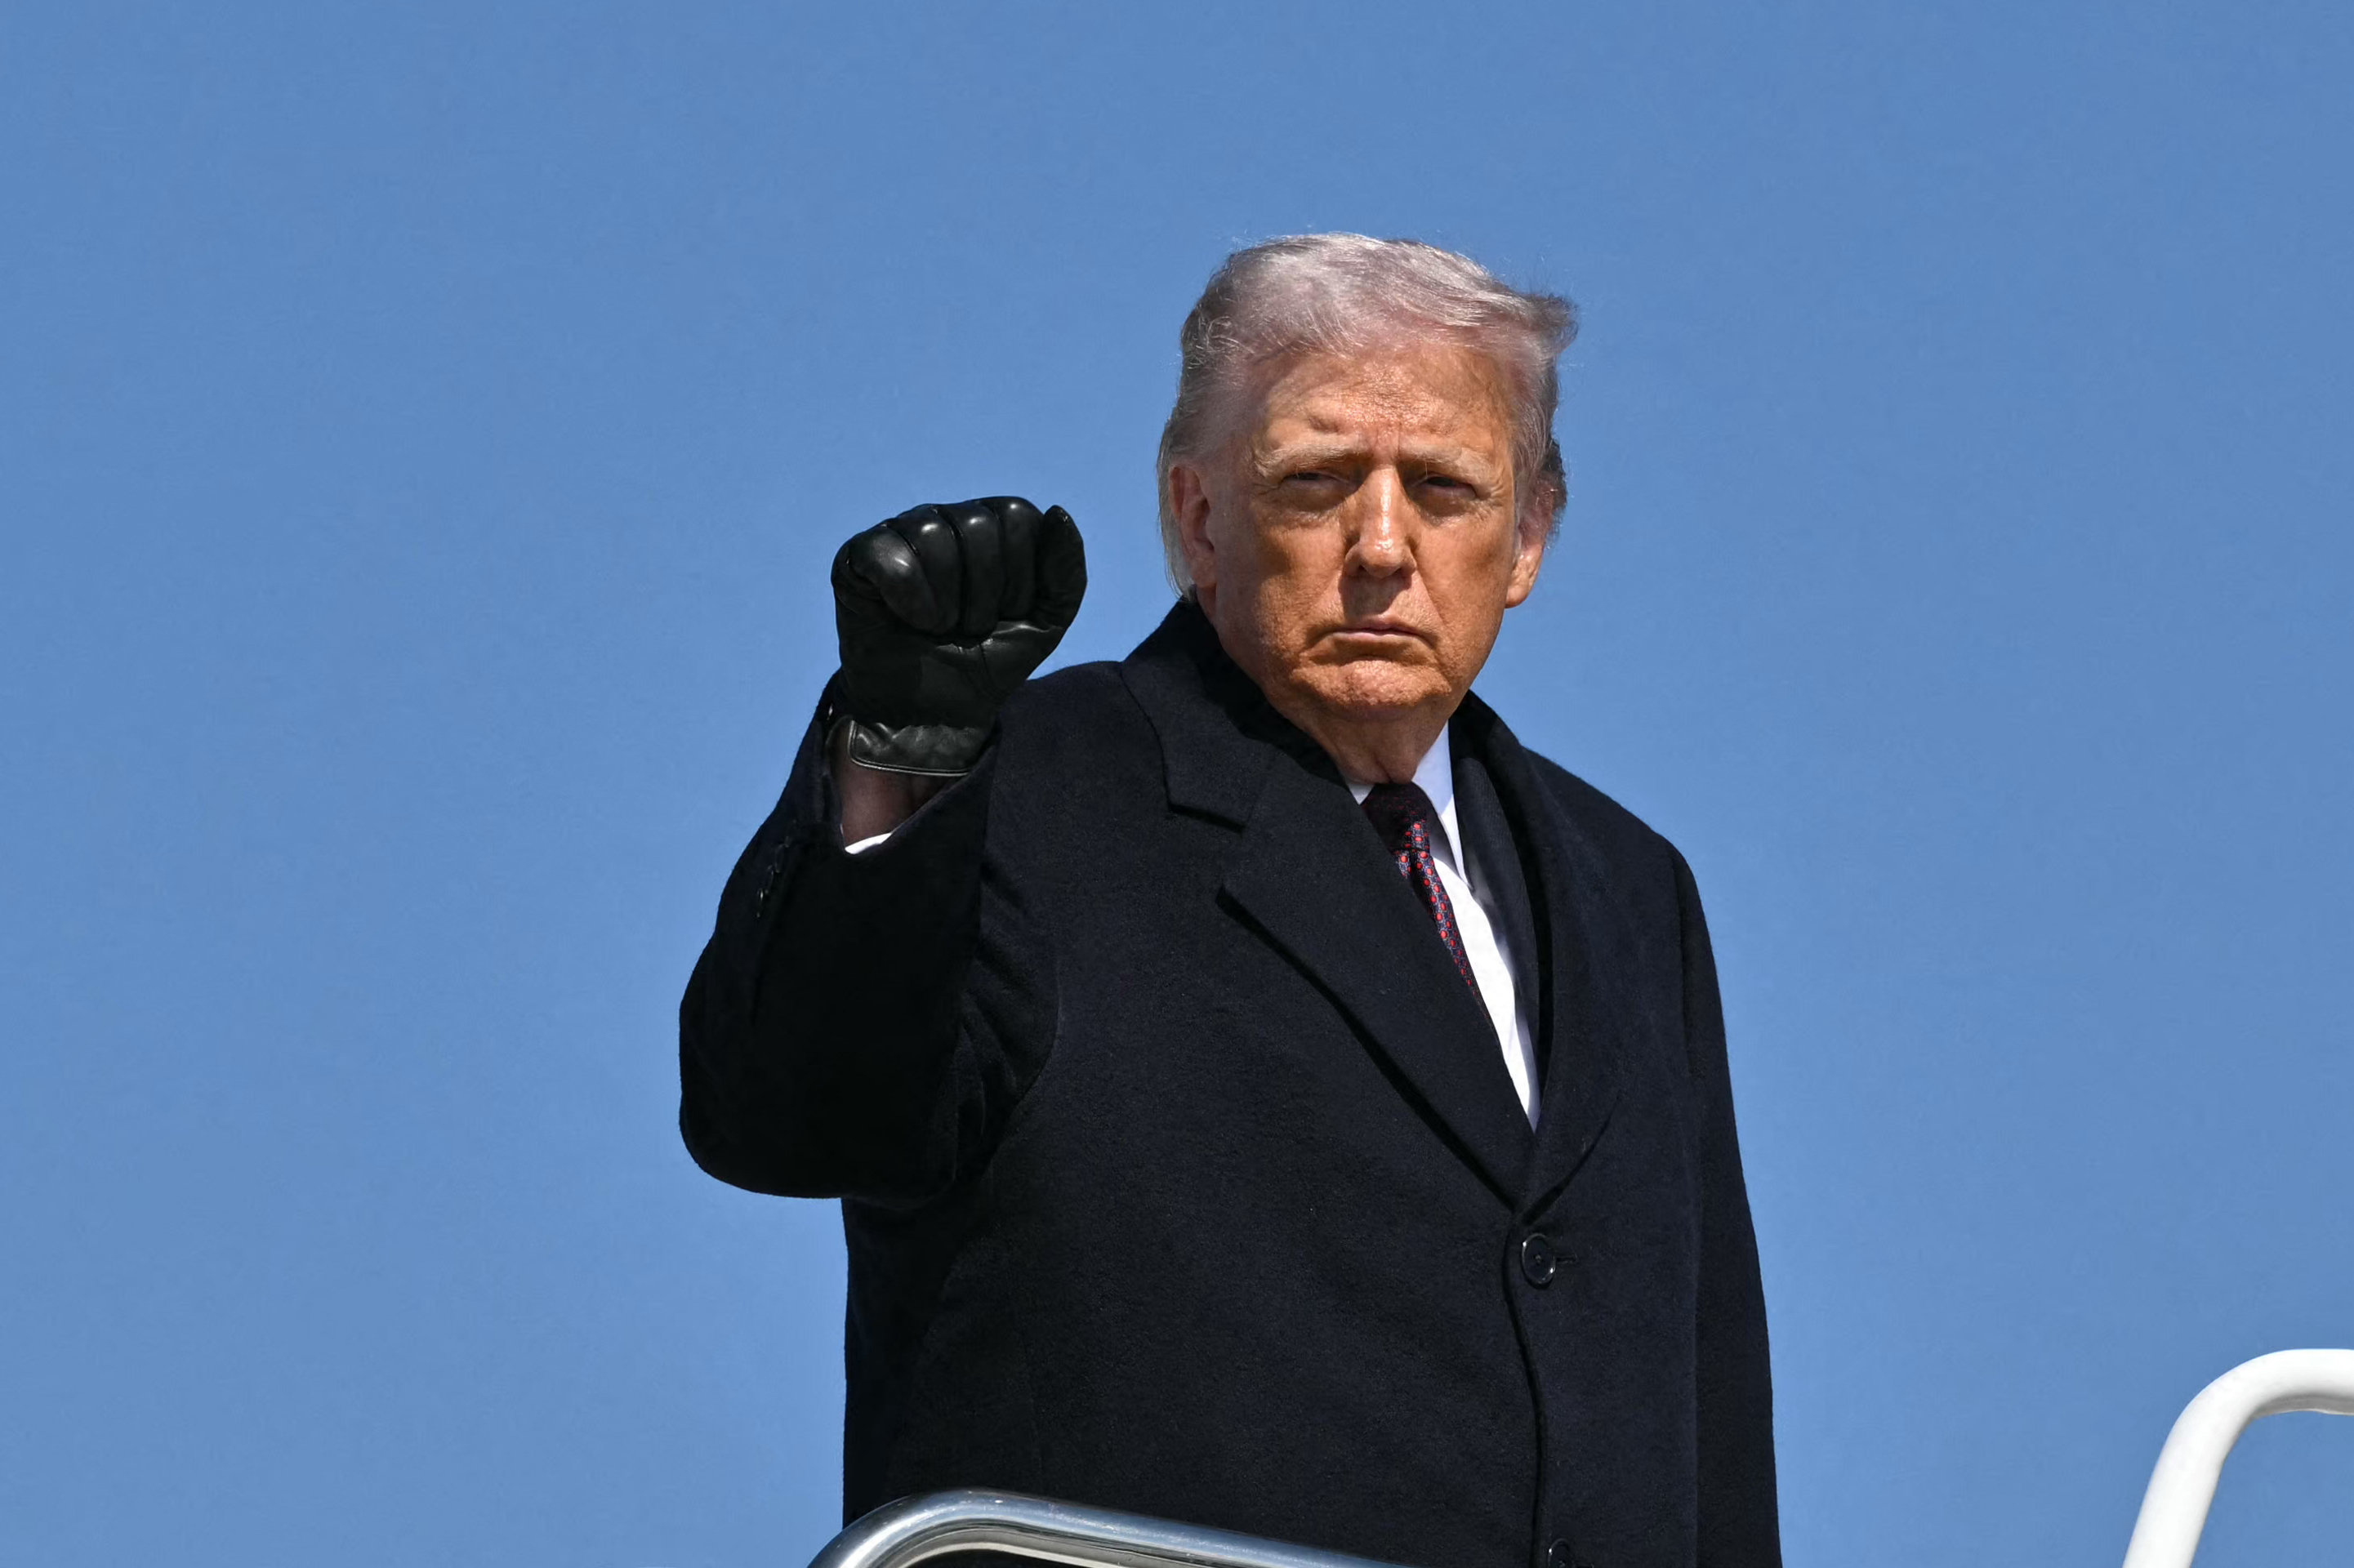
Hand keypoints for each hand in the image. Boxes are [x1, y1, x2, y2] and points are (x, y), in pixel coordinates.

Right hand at [831, 497, 1086, 775]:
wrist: (934, 714)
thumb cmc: (987, 661)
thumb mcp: (1045, 622)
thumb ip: (1066, 571)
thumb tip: (1058, 512)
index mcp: (993, 525)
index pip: (1017, 515)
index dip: (1019, 576)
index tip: (1008, 613)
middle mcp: (946, 518)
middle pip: (976, 523)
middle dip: (985, 593)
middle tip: (971, 626)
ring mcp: (900, 533)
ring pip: (932, 535)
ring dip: (947, 602)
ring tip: (940, 627)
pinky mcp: (859, 557)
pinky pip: (889, 556)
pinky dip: (909, 599)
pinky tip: (907, 620)